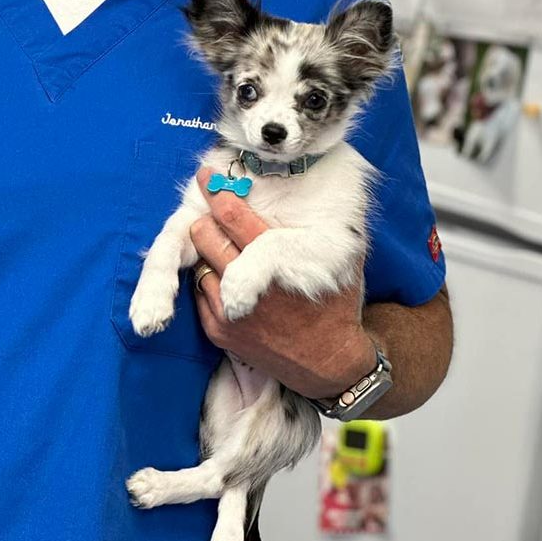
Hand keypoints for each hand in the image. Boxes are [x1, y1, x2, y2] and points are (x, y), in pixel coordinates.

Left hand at [190, 168, 375, 398]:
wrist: (329, 365)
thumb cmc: (336, 305)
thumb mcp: (342, 259)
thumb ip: (322, 224)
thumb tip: (308, 184)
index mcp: (277, 259)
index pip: (232, 216)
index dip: (216, 191)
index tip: (206, 175)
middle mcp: (248, 284)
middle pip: (205, 235)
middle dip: (207, 219)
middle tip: (211, 212)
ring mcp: (229, 310)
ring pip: (199, 261)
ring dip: (208, 253)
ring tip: (223, 249)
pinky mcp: (219, 331)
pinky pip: (199, 291)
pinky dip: (209, 280)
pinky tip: (226, 278)